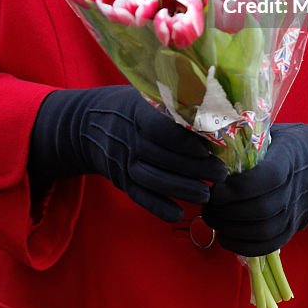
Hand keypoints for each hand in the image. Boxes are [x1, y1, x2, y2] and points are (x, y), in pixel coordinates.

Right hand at [28, 85, 227, 221]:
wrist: (86, 124)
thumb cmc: (130, 106)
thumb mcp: (146, 94)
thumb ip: (173, 101)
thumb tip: (214, 107)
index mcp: (137, 111)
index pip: (161, 128)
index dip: (185, 140)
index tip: (209, 147)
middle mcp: (128, 137)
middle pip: (162, 157)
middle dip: (195, 168)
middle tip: (221, 173)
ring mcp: (121, 160)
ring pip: (152, 179)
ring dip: (181, 189)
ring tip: (207, 194)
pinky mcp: (119, 179)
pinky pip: (138, 196)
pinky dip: (158, 207)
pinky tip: (179, 213)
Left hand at [202, 122, 307, 254]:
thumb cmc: (298, 144)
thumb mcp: (278, 132)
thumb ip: (250, 137)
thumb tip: (213, 137)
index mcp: (289, 158)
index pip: (266, 178)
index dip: (237, 187)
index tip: (215, 184)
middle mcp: (295, 188)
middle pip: (261, 209)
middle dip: (227, 211)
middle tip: (207, 204)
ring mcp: (296, 211)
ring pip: (263, 231)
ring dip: (231, 230)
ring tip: (212, 219)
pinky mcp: (294, 228)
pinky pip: (269, 245)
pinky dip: (244, 246)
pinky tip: (226, 237)